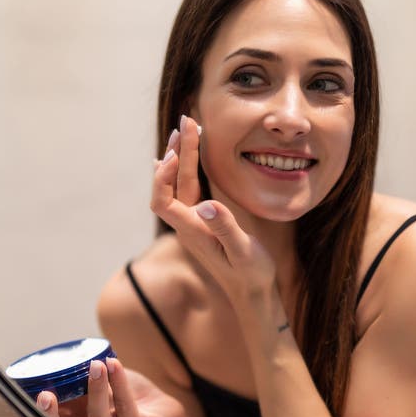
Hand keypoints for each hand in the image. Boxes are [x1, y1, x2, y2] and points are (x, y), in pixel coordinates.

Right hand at [36, 357, 187, 416]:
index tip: (36, 395)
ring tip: (96, 366)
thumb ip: (91, 372)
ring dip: (95, 391)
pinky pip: (126, 409)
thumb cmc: (132, 396)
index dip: (45, 412)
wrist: (166, 413)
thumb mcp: (108, 381)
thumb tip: (74, 353)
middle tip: (46, 393)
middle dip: (55, 413)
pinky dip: (119, 385)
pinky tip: (115, 366)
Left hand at [152, 115, 276, 303]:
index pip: (162, 200)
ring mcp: (192, 224)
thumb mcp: (243, 251)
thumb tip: (206, 205)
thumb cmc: (251, 275)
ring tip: (185, 130)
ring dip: (180, 158)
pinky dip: (183, 171)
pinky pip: (186, 192)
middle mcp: (187, 226)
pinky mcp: (201, 223)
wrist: (253, 294)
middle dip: (176, 153)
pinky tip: (176, 160)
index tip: (176, 150)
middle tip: (187, 122)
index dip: (163, 175)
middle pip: (170, 186)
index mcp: (192, 231)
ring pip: (178, 186)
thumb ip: (225, 228)